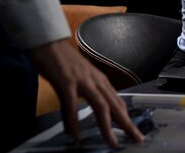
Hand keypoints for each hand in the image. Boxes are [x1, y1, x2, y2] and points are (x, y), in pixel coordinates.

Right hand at [28, 40, 143, 146]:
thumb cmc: (63, 60)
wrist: (48, 42)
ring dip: (107, 126)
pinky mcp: (66, 81)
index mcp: (100, 80)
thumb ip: (87, 93)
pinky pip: (71, 105)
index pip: (118, 102)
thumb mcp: (81, 77)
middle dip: (127, 124)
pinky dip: (74, 121)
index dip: (127, 118)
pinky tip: (75, 134)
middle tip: (136, 139)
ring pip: (100, 106)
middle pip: (115, 105)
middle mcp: (95, 80)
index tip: (133, 131)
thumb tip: (86, 113)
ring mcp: (82, 80)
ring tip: (112, 141)